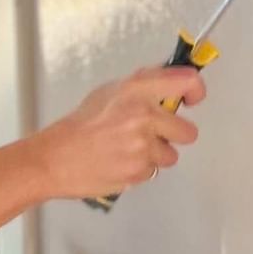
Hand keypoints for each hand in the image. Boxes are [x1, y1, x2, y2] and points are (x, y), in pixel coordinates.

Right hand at [32, 65, 205, 202]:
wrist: (56, 158)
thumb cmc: (80, 125)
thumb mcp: (110, 91)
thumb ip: (143, 86)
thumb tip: (172, 85)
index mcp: (136, 90)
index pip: (187, 82)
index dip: (196, 91)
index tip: (193, 99)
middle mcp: (143, 116)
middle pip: (188, 131)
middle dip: (173, 135)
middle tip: (152, 134)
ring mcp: (143, 146)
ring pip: (171, 155)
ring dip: (155, 154)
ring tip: (128, 149)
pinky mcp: (139, 171)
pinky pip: (154, 171)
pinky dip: (141, 168)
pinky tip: (120, 161)